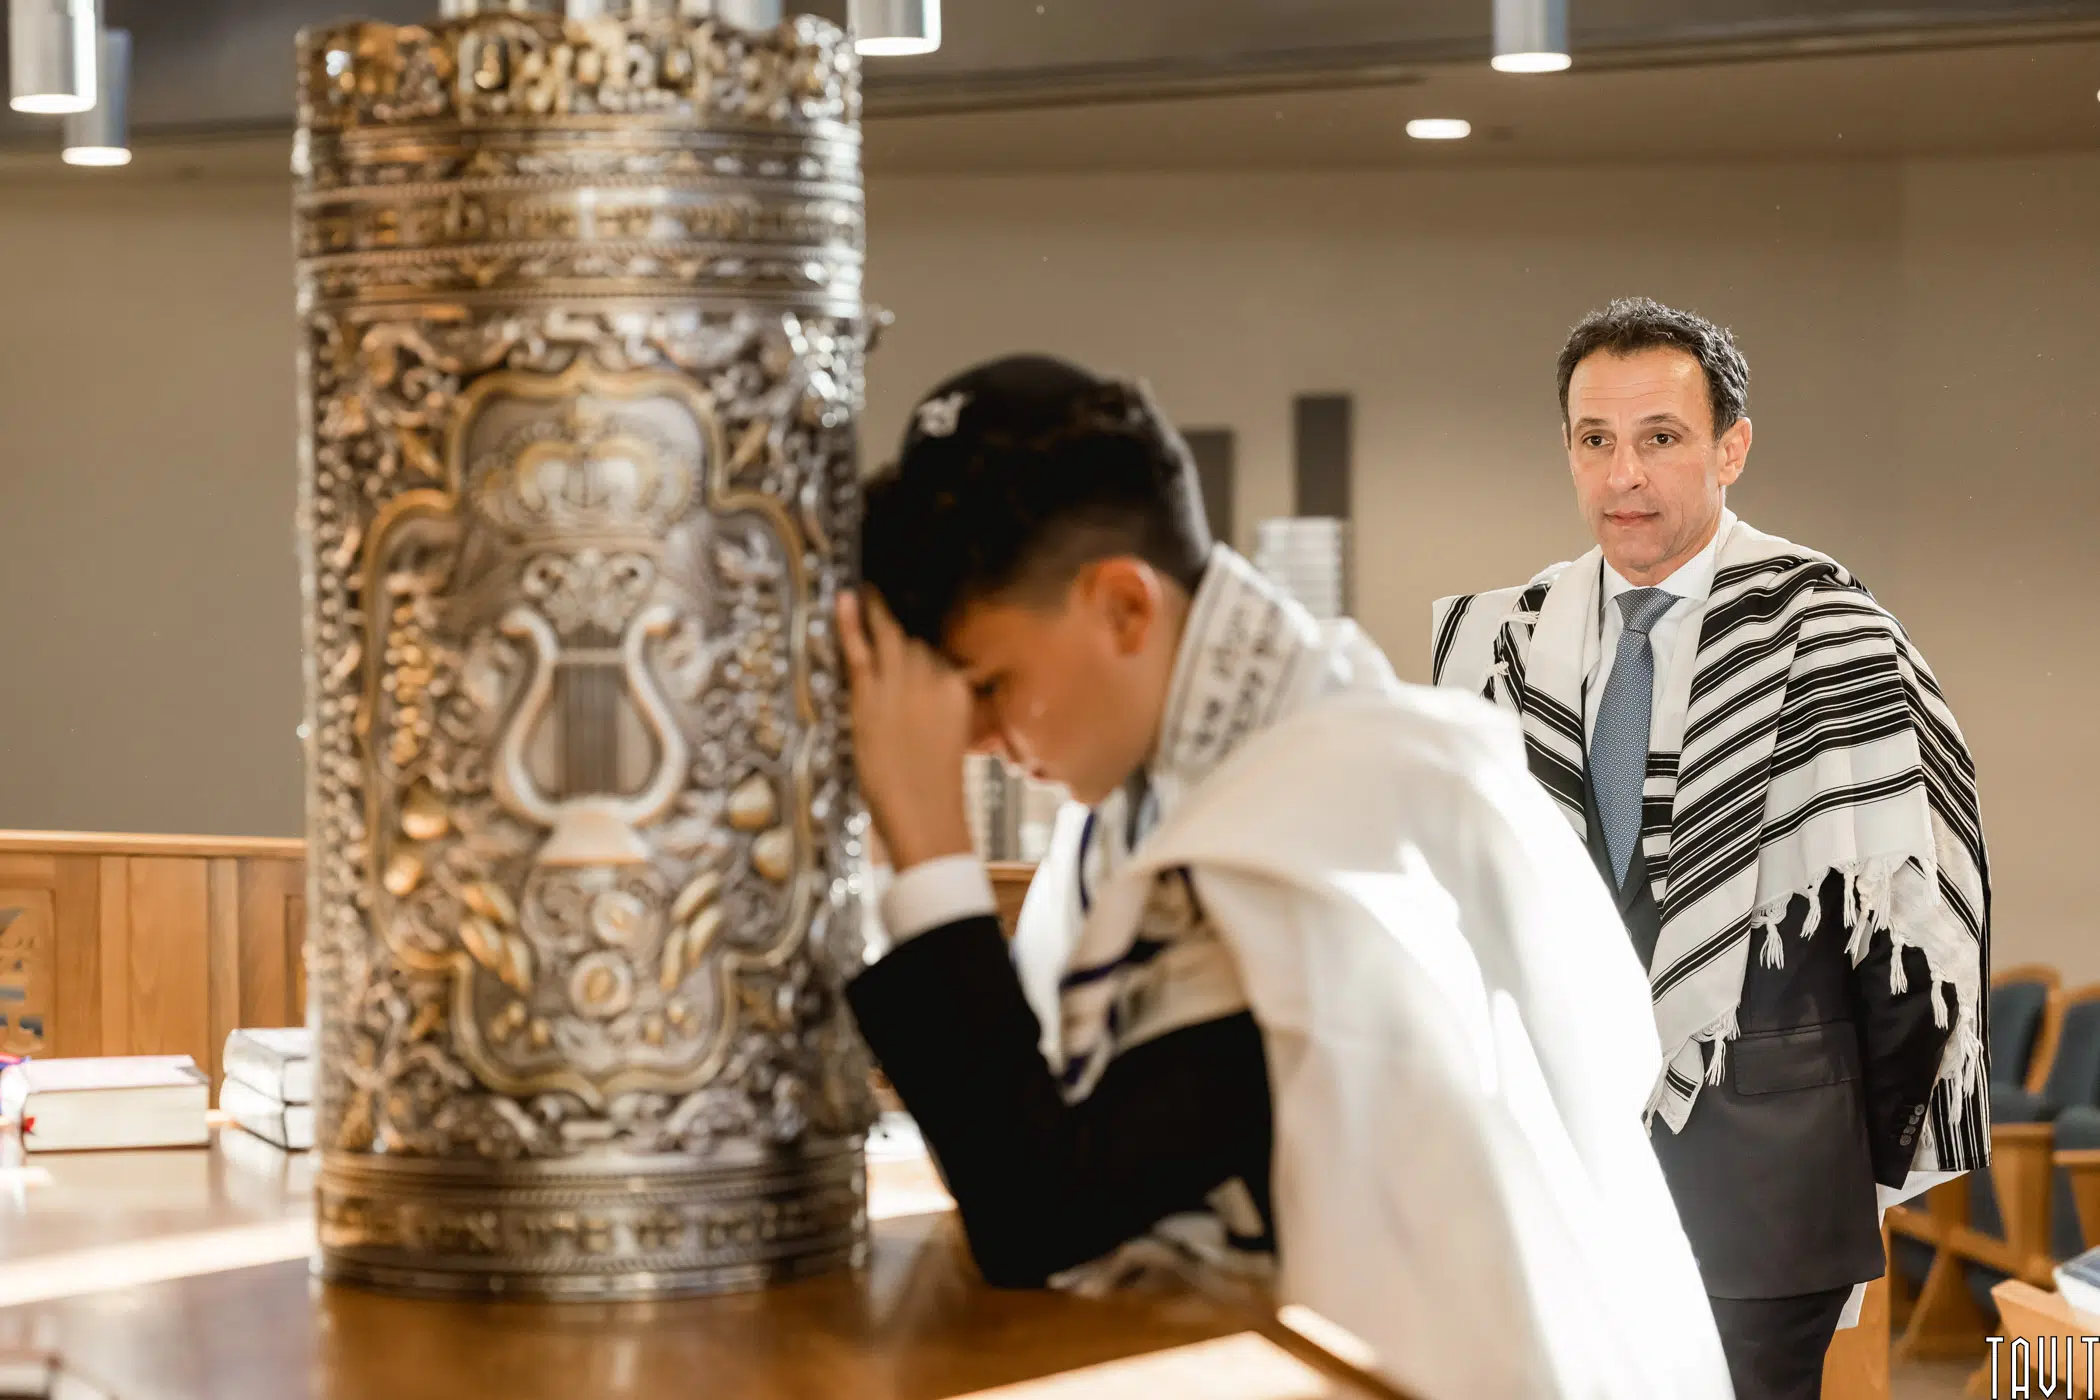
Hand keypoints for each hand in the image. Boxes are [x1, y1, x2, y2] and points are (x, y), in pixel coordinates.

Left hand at [837, 589, 974, 870]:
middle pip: (915, 640)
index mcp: (958, 689)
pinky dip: (851, 621)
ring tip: (870, 590)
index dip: (925, 642)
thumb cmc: (936, 787)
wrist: (924, 812)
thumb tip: (933, 696)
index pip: (940, 653)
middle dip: (901, 625)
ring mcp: (900, 682)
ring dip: (878, 610)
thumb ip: (945, 708)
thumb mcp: (953, 738)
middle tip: (888, 599)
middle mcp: (933, 676)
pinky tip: (845, 596)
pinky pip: (860, 648)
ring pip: (890, 635)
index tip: (918, 629)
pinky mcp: (871, 693)